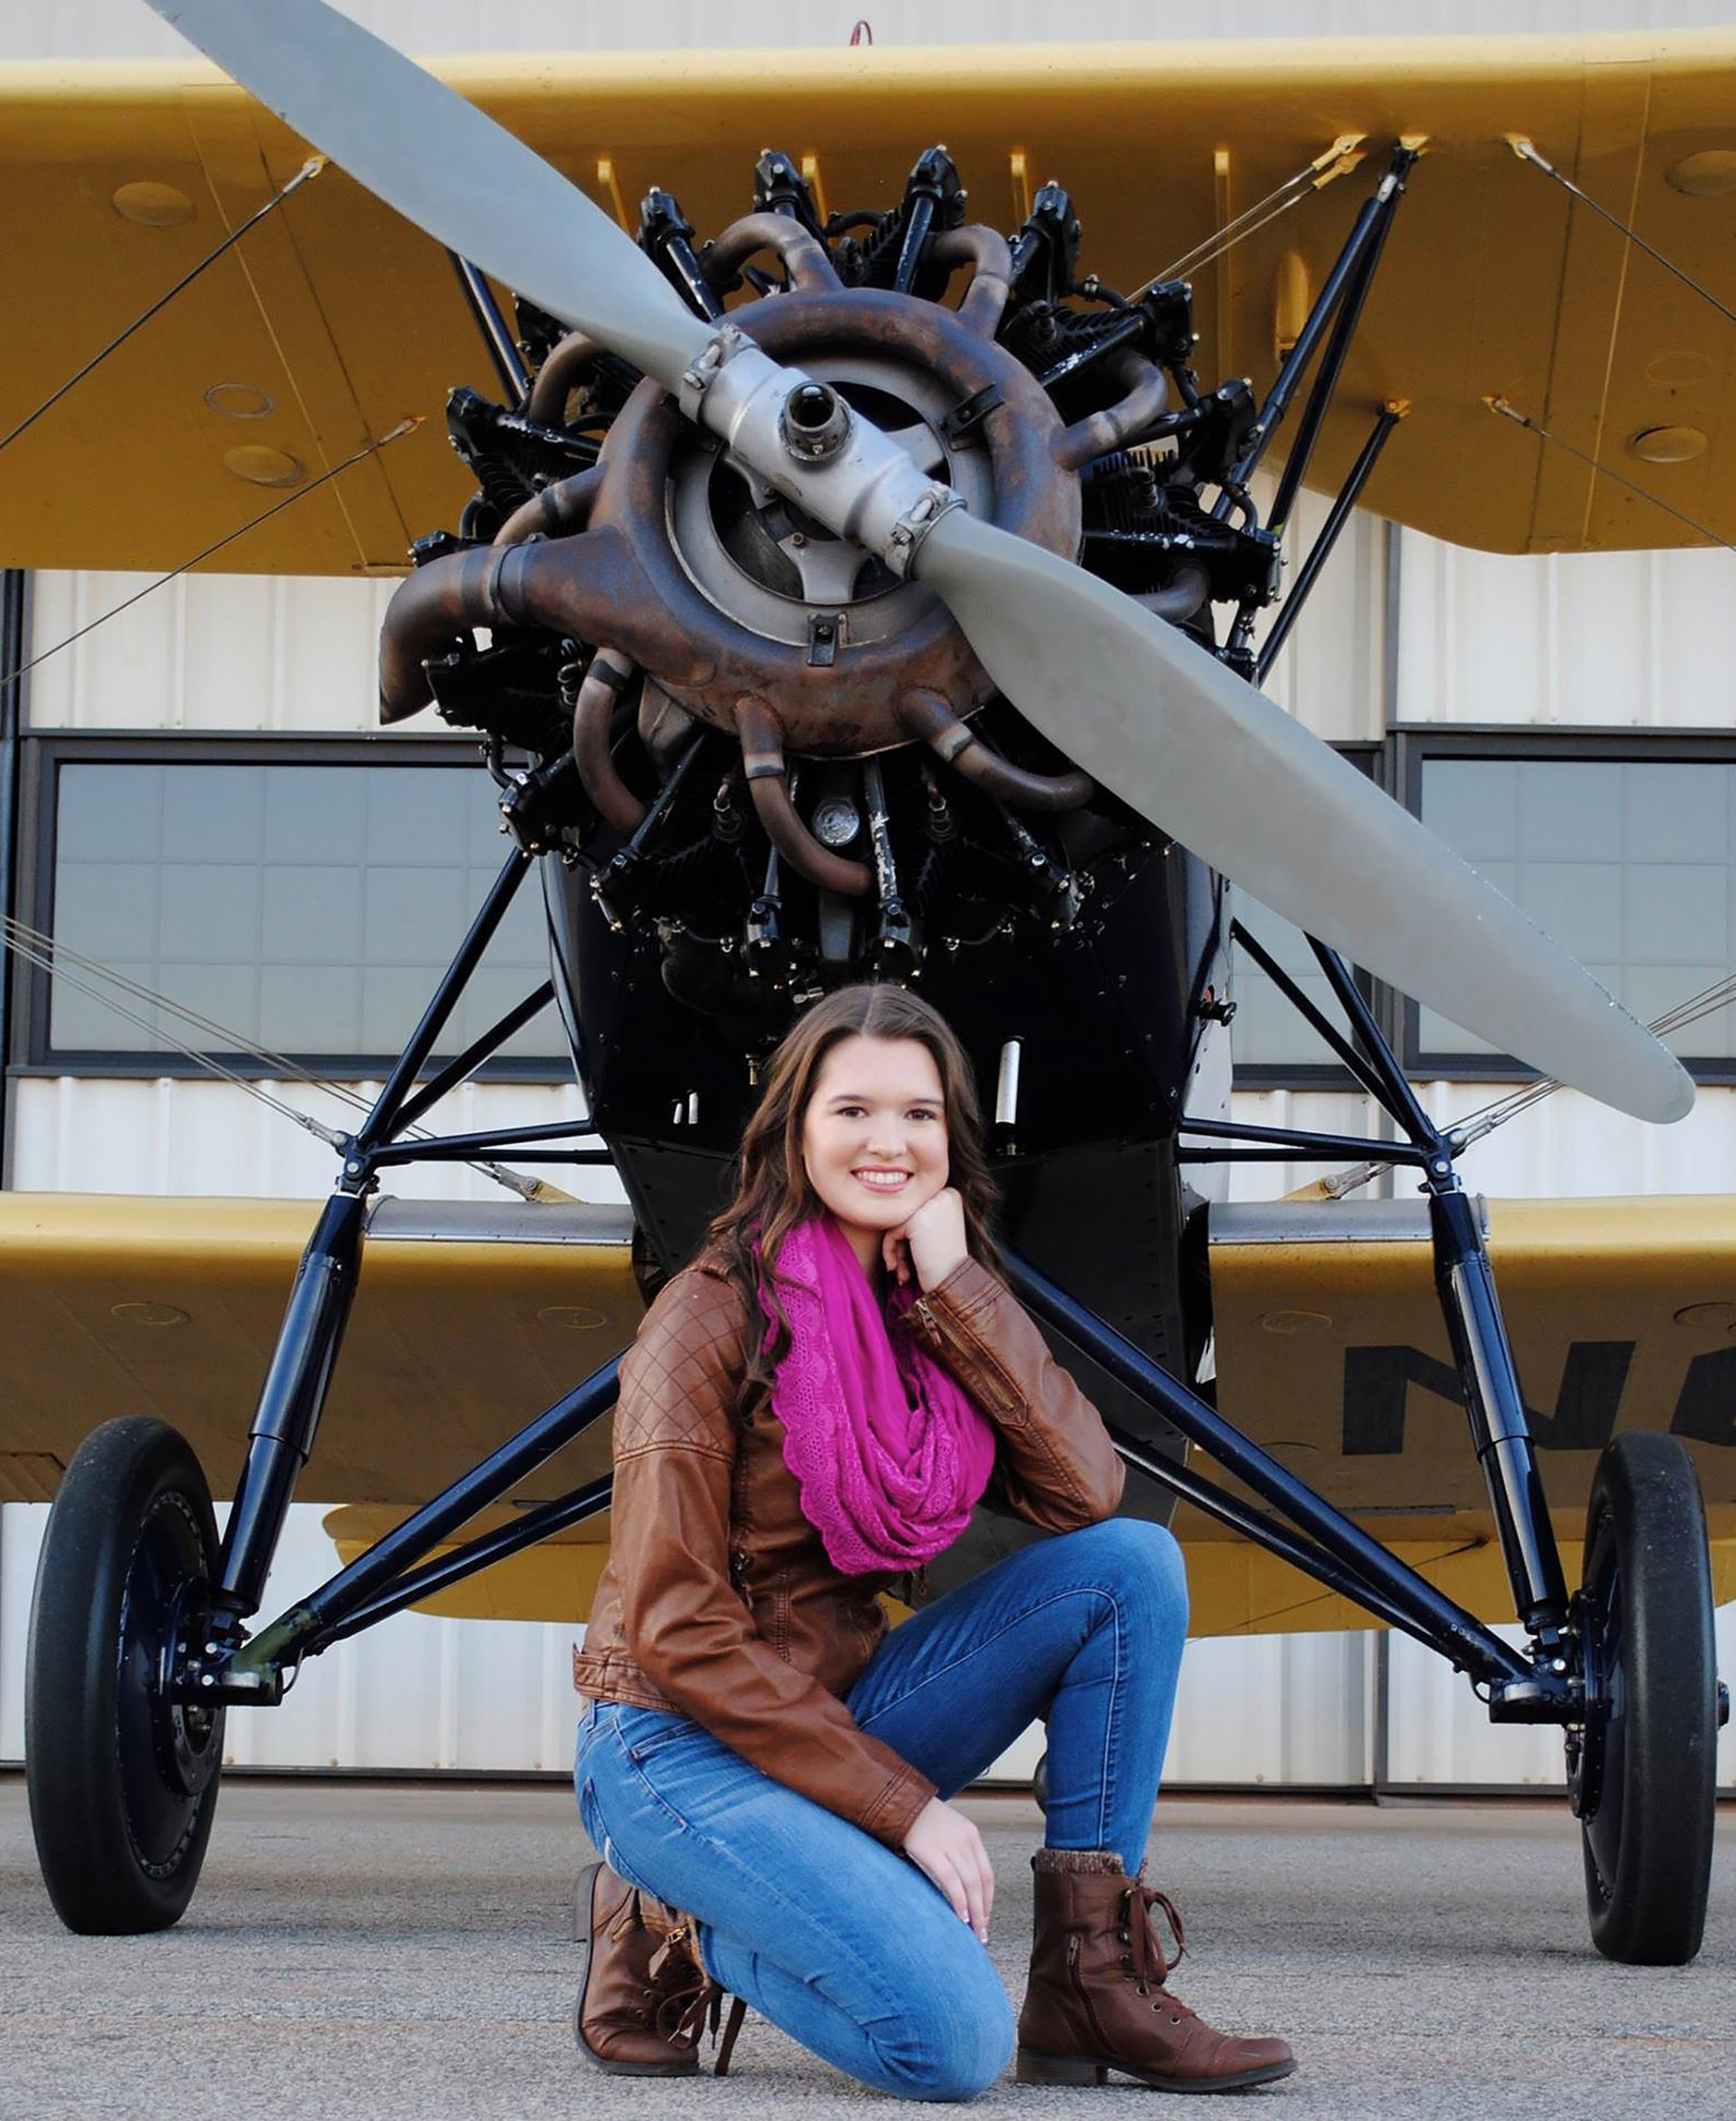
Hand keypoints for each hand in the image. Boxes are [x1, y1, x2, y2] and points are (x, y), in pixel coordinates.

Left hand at [882, 1186, 967, 1291]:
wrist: (953, 1284)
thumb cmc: (945, 1263)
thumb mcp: (936, 1230)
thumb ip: (918, 1215)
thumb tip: (888, 1204)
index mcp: (950, 1195)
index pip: (916, 1206)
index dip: (910, 1232)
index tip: (912, 1255)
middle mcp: (944, 1194)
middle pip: (906, 1212)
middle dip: (900, 1241)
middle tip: (902, 1267)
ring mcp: (931, 1205)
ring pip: (896, 1221)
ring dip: (894, 1248)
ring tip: (900, 1270)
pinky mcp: (917, 1219)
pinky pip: (891, 1231)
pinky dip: (890, 1251)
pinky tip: (898, 1269)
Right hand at [901, 1797, 993, 1941]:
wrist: (899, 1800)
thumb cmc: (920, 1818)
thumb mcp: (948, 1831)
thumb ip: (958, 1853)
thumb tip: (962, 1886)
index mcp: (971, 1834)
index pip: (987, 1873)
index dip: (988, 1899)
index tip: (985, 1917)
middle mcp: (965, 1839)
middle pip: (981, 1881)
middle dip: (983, 1910)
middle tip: (981, 1932)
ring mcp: (949, 1844)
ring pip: (970, 1884)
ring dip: (974, 1911)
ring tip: (972, 1930)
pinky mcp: (932, 1850)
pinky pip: (951, 1881)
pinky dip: (958, 1900)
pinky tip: (959, 1915)